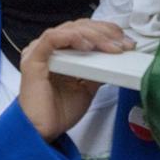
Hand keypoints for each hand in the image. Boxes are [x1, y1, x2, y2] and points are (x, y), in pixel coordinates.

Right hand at [19, 19, 134, 141]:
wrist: (42, 132)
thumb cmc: (58, 112)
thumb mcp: (87, 87)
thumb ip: (97, 70)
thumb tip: (114, 59)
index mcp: (61, 52)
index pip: (85, 31)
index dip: (107, 32)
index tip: (125, 42)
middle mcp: (50, 48)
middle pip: (80, 27)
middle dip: (105, 33)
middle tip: (122, 45)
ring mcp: (40, 51)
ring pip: (70, 30)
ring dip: (94, 36)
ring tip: (110, 47)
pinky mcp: (33, 58)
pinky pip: (52, 39)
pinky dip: (71, 38)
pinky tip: (86, 45)